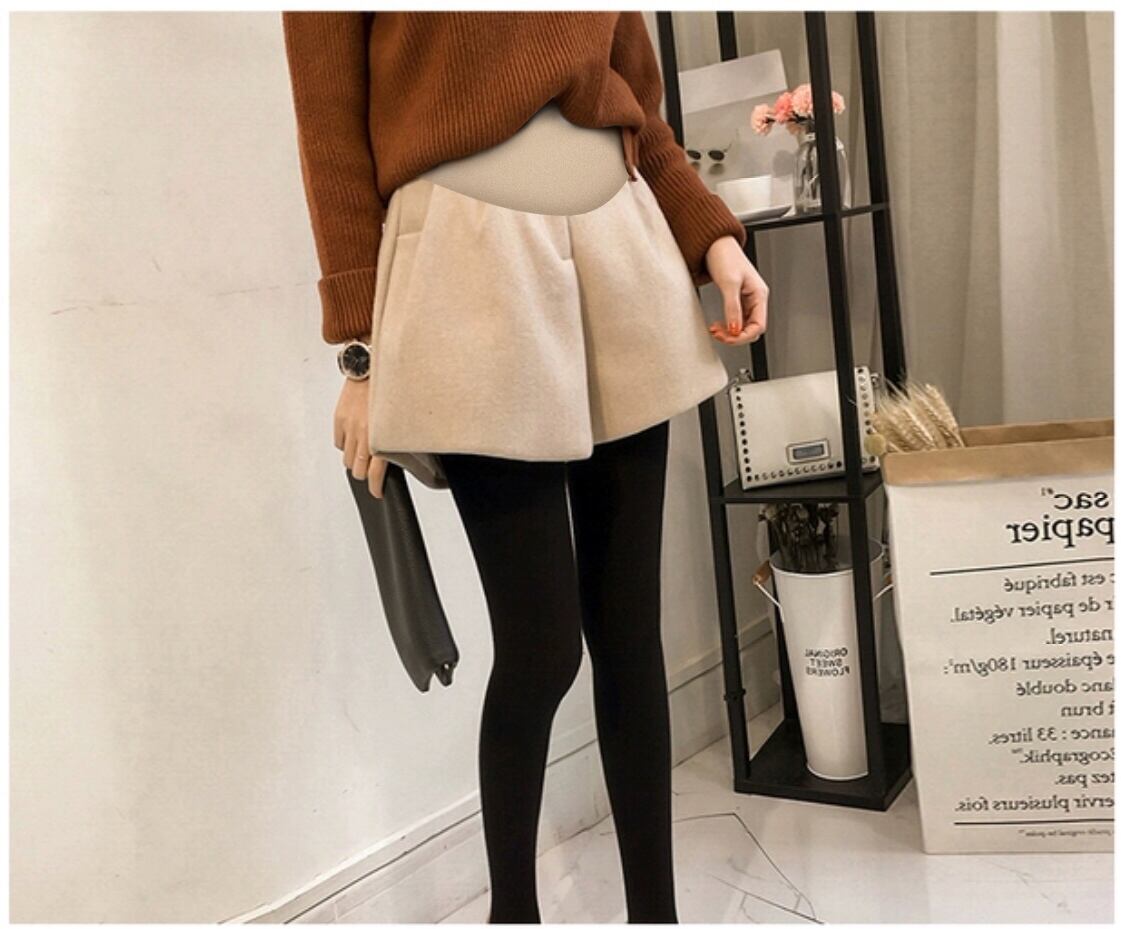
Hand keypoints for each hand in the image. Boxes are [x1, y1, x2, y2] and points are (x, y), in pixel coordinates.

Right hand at [334, 376, 387, 498]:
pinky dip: (346, 445)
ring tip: (363, 455)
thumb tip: (397, 455)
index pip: (375, 472)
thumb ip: (396, 438)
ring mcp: (350, 427)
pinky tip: (354, 440)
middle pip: (358, 469)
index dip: (375, 487)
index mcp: (382, 435)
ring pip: (347, 458)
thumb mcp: (400, 417)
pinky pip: (339, 443)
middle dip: (365, 473)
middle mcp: (364, 433)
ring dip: (355, 460)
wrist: (371, 365)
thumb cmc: (390, 388)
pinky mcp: (339, 419)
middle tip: (371, 471)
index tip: (377, 492)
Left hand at [703, 235, 768, 345]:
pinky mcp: (737, 298)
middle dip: (735, 335)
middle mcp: (756, 298)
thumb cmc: (725, 256)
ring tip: (715, 330)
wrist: (714, 244)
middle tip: (718, 334)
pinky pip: (736, 319)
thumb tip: (734, 329)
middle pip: (752, 329)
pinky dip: (727, 325)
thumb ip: (733, 308)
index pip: (758, 326)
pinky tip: (718, 325)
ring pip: (743, 326)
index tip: (727, 337)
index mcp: (759, 294)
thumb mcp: (729, 283)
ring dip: (729, 332)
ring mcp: (747, 299)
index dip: (743, 336)